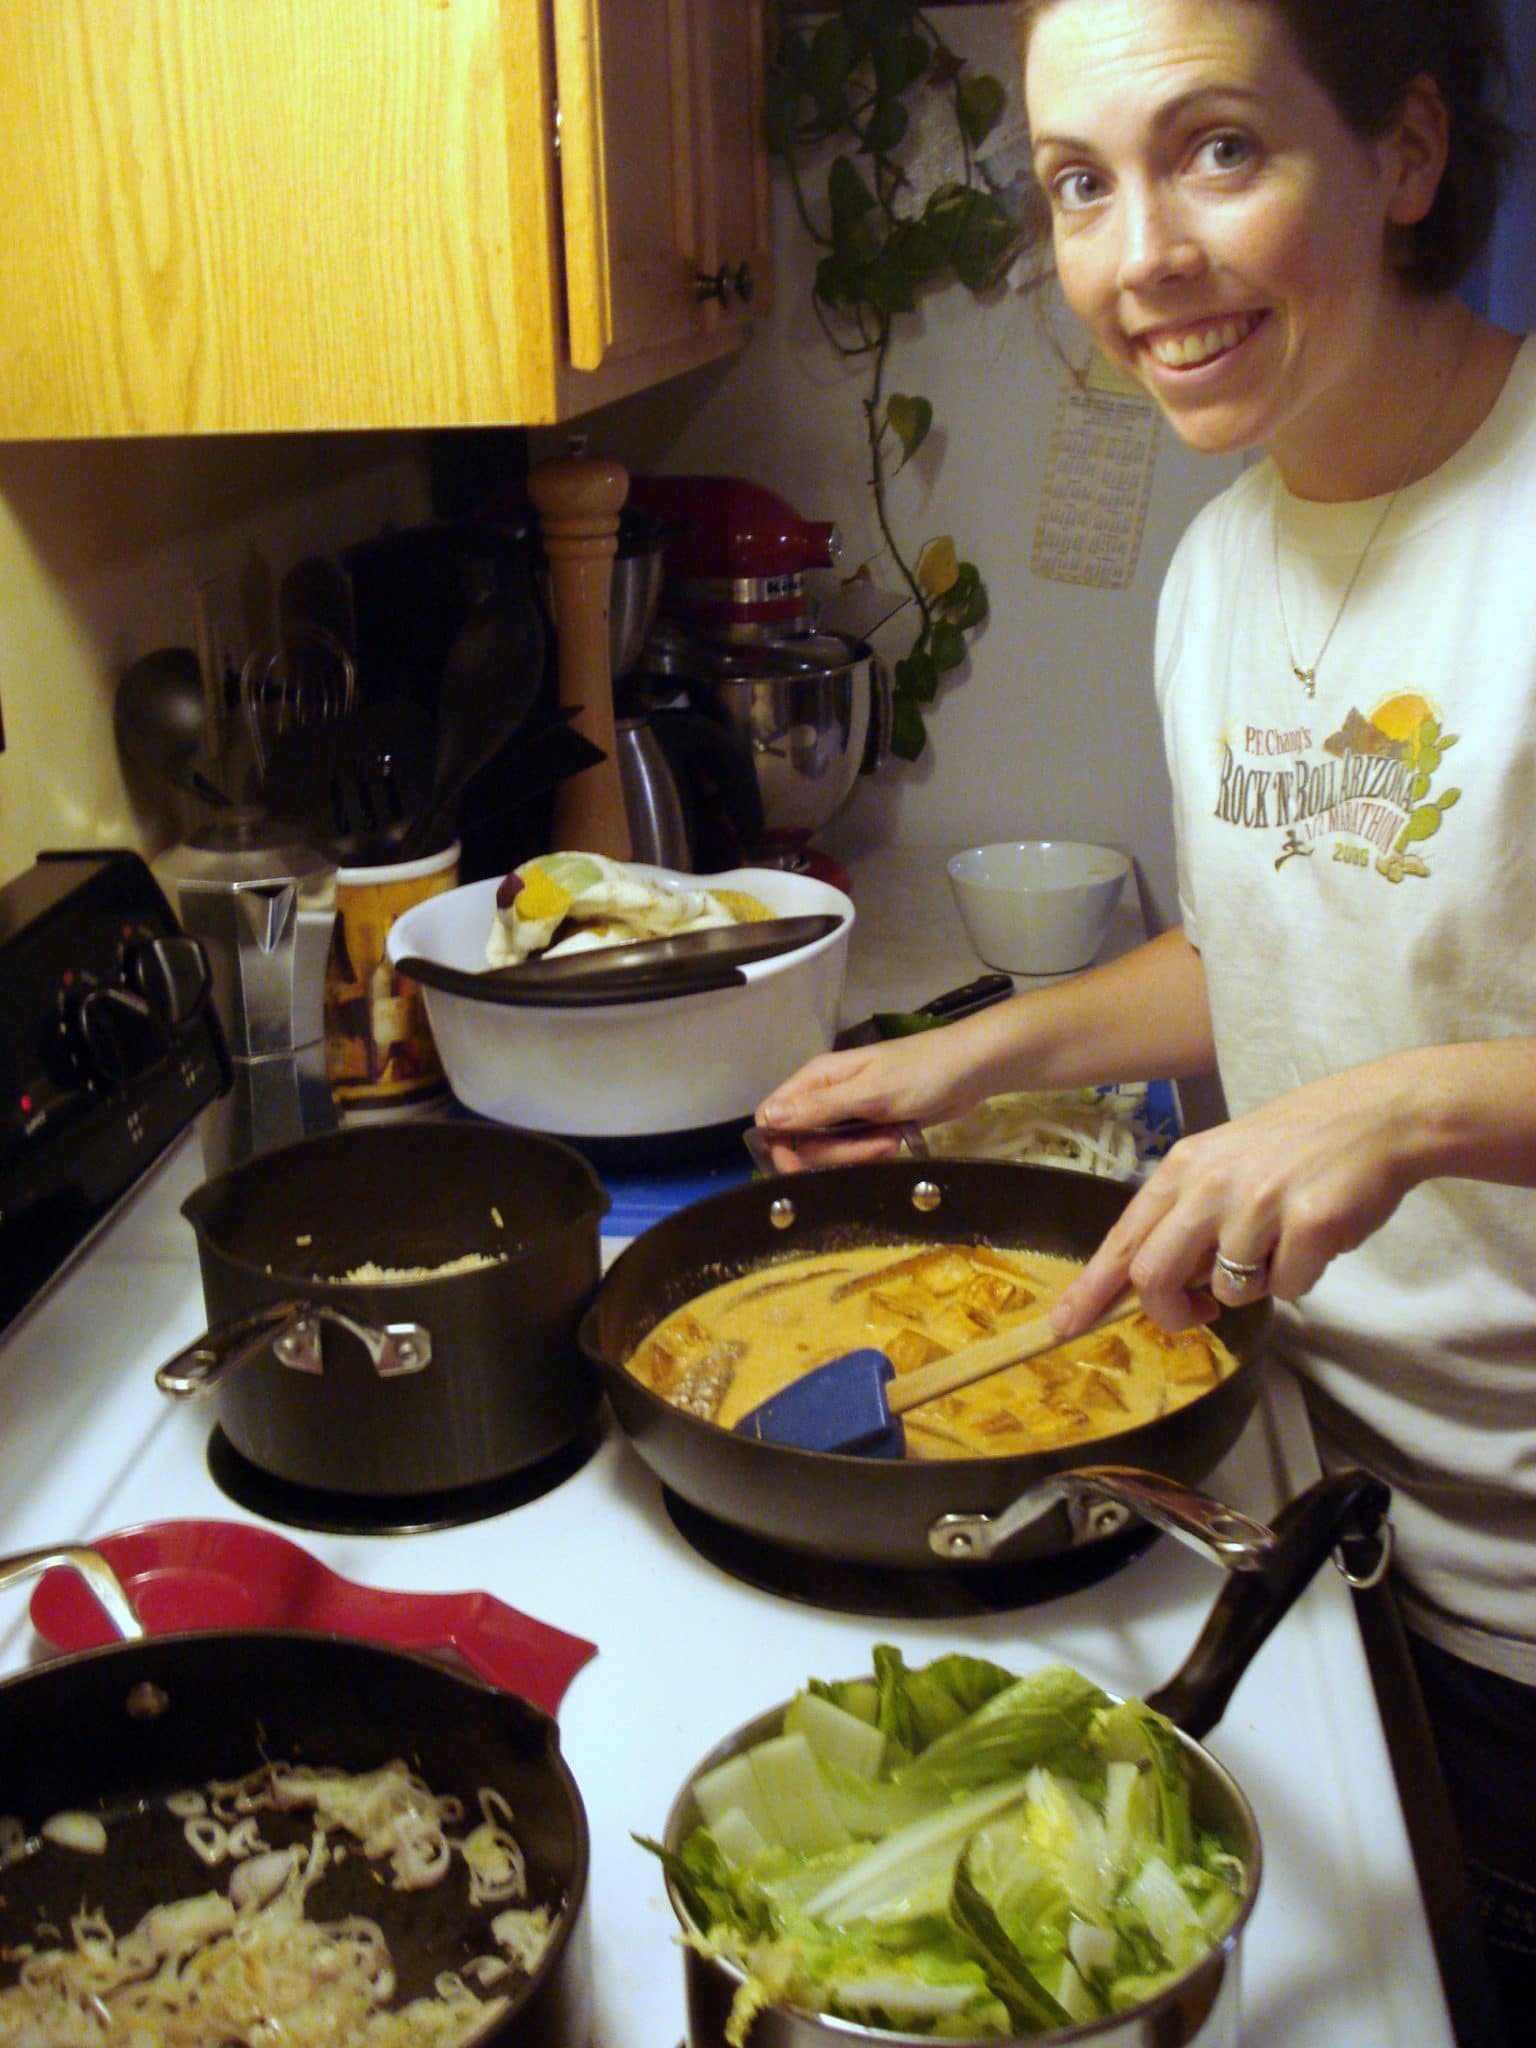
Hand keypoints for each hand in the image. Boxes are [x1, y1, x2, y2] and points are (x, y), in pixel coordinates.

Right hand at [754, 1031, 982, 1172]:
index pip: (772, 1117)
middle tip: (875, 1144)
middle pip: (802, 1142)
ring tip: (891, 1138)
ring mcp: (847, 1113)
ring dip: (859, 1154)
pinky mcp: (868, 1127)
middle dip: (837, 1153)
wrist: (969, 1070)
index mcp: (816, 1079)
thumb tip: (767, 1121)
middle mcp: (824, 1095)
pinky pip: (853, 1152)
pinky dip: (873, 1153)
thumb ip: (819, 1108)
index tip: (803, 1165)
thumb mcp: (870, 1092)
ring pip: (830, 1151)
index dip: (780, 1146)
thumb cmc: (920, 1072)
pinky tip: (896, 1140)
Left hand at [1048, 1065, 1421, 1334]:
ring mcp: (1261, 1203)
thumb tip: (1153, 1283)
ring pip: (1230, 1292)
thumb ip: (1186, 1214)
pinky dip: (1301, 1278)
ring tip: (1281, 1243)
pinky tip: (1316, 1238)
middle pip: (1154, 1276)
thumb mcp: (1224, 1162)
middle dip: (1170, 1313)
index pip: (1122, 1240)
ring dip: (1255, 1285)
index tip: (1062, 1326)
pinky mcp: (1311, 1224)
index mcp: (1183, 1168)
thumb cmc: (1297, 1145)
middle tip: (1197, 1314)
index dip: (1091, 1290)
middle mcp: (1212, 1184)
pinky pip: (1289, 1288)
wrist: (1377, 1116)